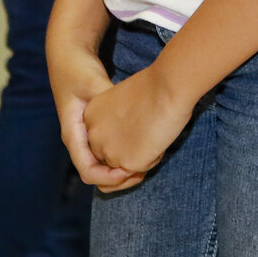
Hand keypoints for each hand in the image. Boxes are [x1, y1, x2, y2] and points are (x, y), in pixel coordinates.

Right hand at [49, 39, 140, 190]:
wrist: (69, 55)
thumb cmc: (78, 69)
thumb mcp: (92, 83)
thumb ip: (106, 101)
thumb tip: (123, 119)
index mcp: (73, 134)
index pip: (88, 171)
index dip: (110, 178)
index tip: (133, 173)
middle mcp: (78, 139)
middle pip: (97, 174)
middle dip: (120, 178)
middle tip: (146, 172)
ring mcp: (86, 134)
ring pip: (103, 163)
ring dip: (123, 167)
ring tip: (149, 162)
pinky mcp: (95, 128)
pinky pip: (108, 151)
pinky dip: (122, 155)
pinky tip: (143, 147)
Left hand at [82, 66, 193, 184]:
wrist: (168, 86)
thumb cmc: (154, 87)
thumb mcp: (123, 101)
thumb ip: (117, 120)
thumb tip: (126, 136)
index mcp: (90, 116)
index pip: (103, 138)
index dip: (125, 133)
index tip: (140, 119)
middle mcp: (93, 135)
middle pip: (110, 154)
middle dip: (130, 148)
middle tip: (149, 128)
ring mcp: (107, 150)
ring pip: (125, 165)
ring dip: (141, 154)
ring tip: (154, 132)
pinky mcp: (125, 162)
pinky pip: (140, 169)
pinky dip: (152, 158)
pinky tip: (158, 138)